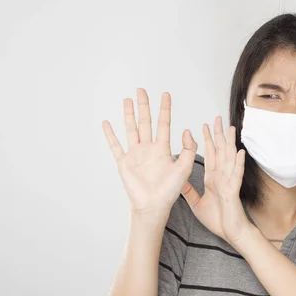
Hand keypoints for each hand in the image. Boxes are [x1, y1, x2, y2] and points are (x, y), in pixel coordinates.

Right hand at [102, 88, 197, 217]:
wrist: (154, 206)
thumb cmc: (169, 191)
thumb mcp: (185, 168)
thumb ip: (189, 149)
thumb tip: (186, 129)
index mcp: (163, 149)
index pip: (164, 124)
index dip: (165, 109)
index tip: (166, 94)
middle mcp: (148, 149)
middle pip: (145, 122)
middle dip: (144, 106)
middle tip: (142, 90)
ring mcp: (135, 155)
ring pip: (131, 129)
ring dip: (129, 115)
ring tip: (127, 100)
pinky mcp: (124, 163)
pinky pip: (115, 146)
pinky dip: (110, 135)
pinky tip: (106, 123)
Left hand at [180, 115, 251, 246]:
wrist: (230, 233)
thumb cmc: (217, 219)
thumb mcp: (196, 203)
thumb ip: (189, 191)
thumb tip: (178, 182)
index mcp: (213, 179)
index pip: (210, 155)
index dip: (207, 141)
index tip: (204, 126)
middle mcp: (222, 177)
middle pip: (220, 152)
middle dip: (218, 135)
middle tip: (217, 119)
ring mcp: (229, 183)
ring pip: (229, 159)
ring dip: (230, 144)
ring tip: (230, 129)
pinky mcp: (233, 192)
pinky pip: (235, 176)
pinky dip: (238, 164)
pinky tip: (239, 152)